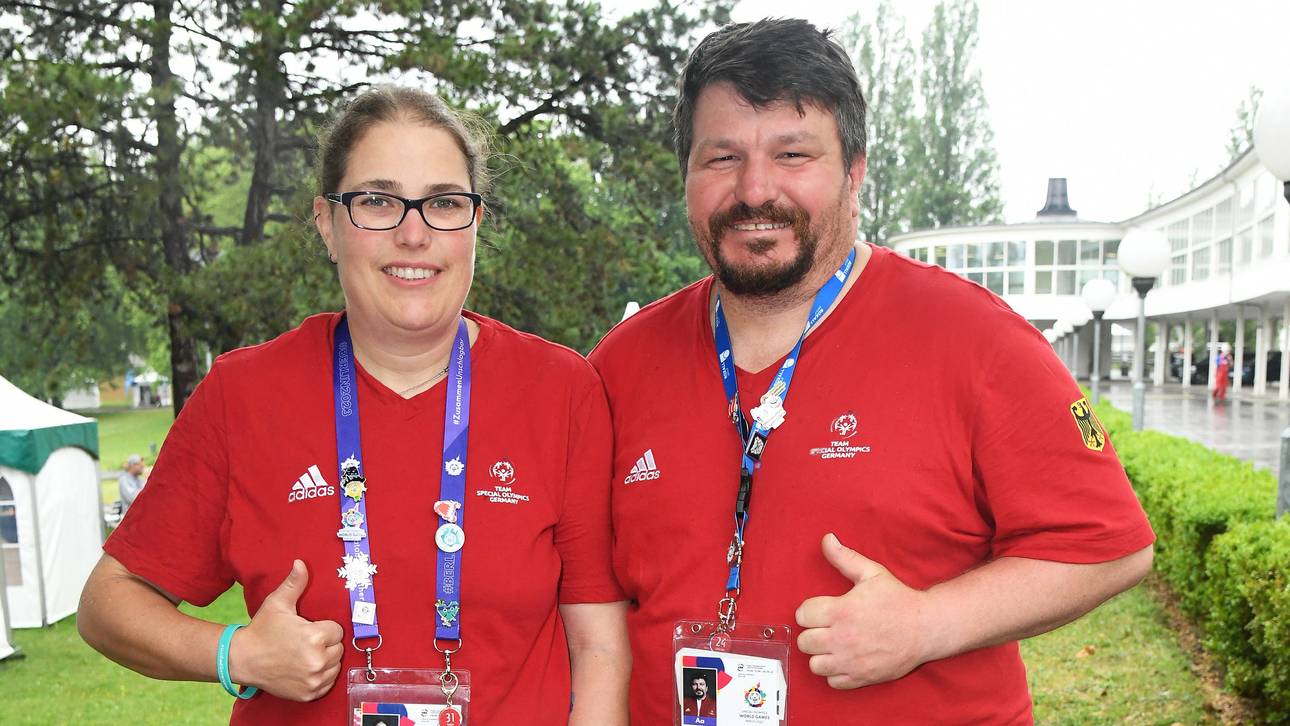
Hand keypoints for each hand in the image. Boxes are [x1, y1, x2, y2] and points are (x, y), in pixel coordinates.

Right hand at [235, 560, 343, 700]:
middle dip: (325, 644)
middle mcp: (317, 660)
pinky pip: (327, 683)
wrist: (242, 659)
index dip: (324, 628)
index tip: (308, 629)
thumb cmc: (262, 629)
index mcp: (315, 636)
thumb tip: (301, 563)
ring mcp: (313, 679)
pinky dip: (320, 677)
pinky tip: (305, 669)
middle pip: (338, 648)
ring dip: (325, 661)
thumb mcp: (278, 603)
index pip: (337, 630)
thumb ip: (294, 584)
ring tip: (304, 655)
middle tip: (304, 642)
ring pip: (335, 666)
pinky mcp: (309, 693)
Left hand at [795, 534, 928, 689]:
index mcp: (842, 611)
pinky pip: (833, 682)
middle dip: (812, 633)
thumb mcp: (872, 573)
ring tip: (833, 645)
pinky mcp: (861, 677)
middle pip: (804, 641)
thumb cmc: (898, 600)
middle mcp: (842, 638)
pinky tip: (845, 660)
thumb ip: (845, 558)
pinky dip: (836, 673)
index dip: (809, 611)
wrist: (926, 628)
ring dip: (821, 655)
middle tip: (826, 628)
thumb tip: (826, 539)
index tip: (821, 610)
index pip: (802, 615)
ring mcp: (851, 661)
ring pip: (815, 665)